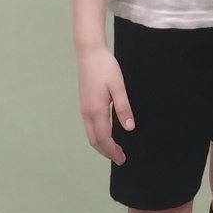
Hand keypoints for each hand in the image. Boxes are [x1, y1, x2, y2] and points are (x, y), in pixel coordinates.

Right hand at [76, 45, 134, 163]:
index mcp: (97, 111)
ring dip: (101, 145)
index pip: (104, 139)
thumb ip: (123, 108)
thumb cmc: (106, 68)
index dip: (112, 151)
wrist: (89, 53)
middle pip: (94, 140)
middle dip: (106, 152)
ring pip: (90, 134)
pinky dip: (97, 136)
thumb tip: (129, 128)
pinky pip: (89, 127)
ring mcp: (83, 109)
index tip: (122, 159)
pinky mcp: (83, 103)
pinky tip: (106, 133)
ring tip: (114, 149)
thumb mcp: (118, 87)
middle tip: (120, 158)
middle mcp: (87, 113)